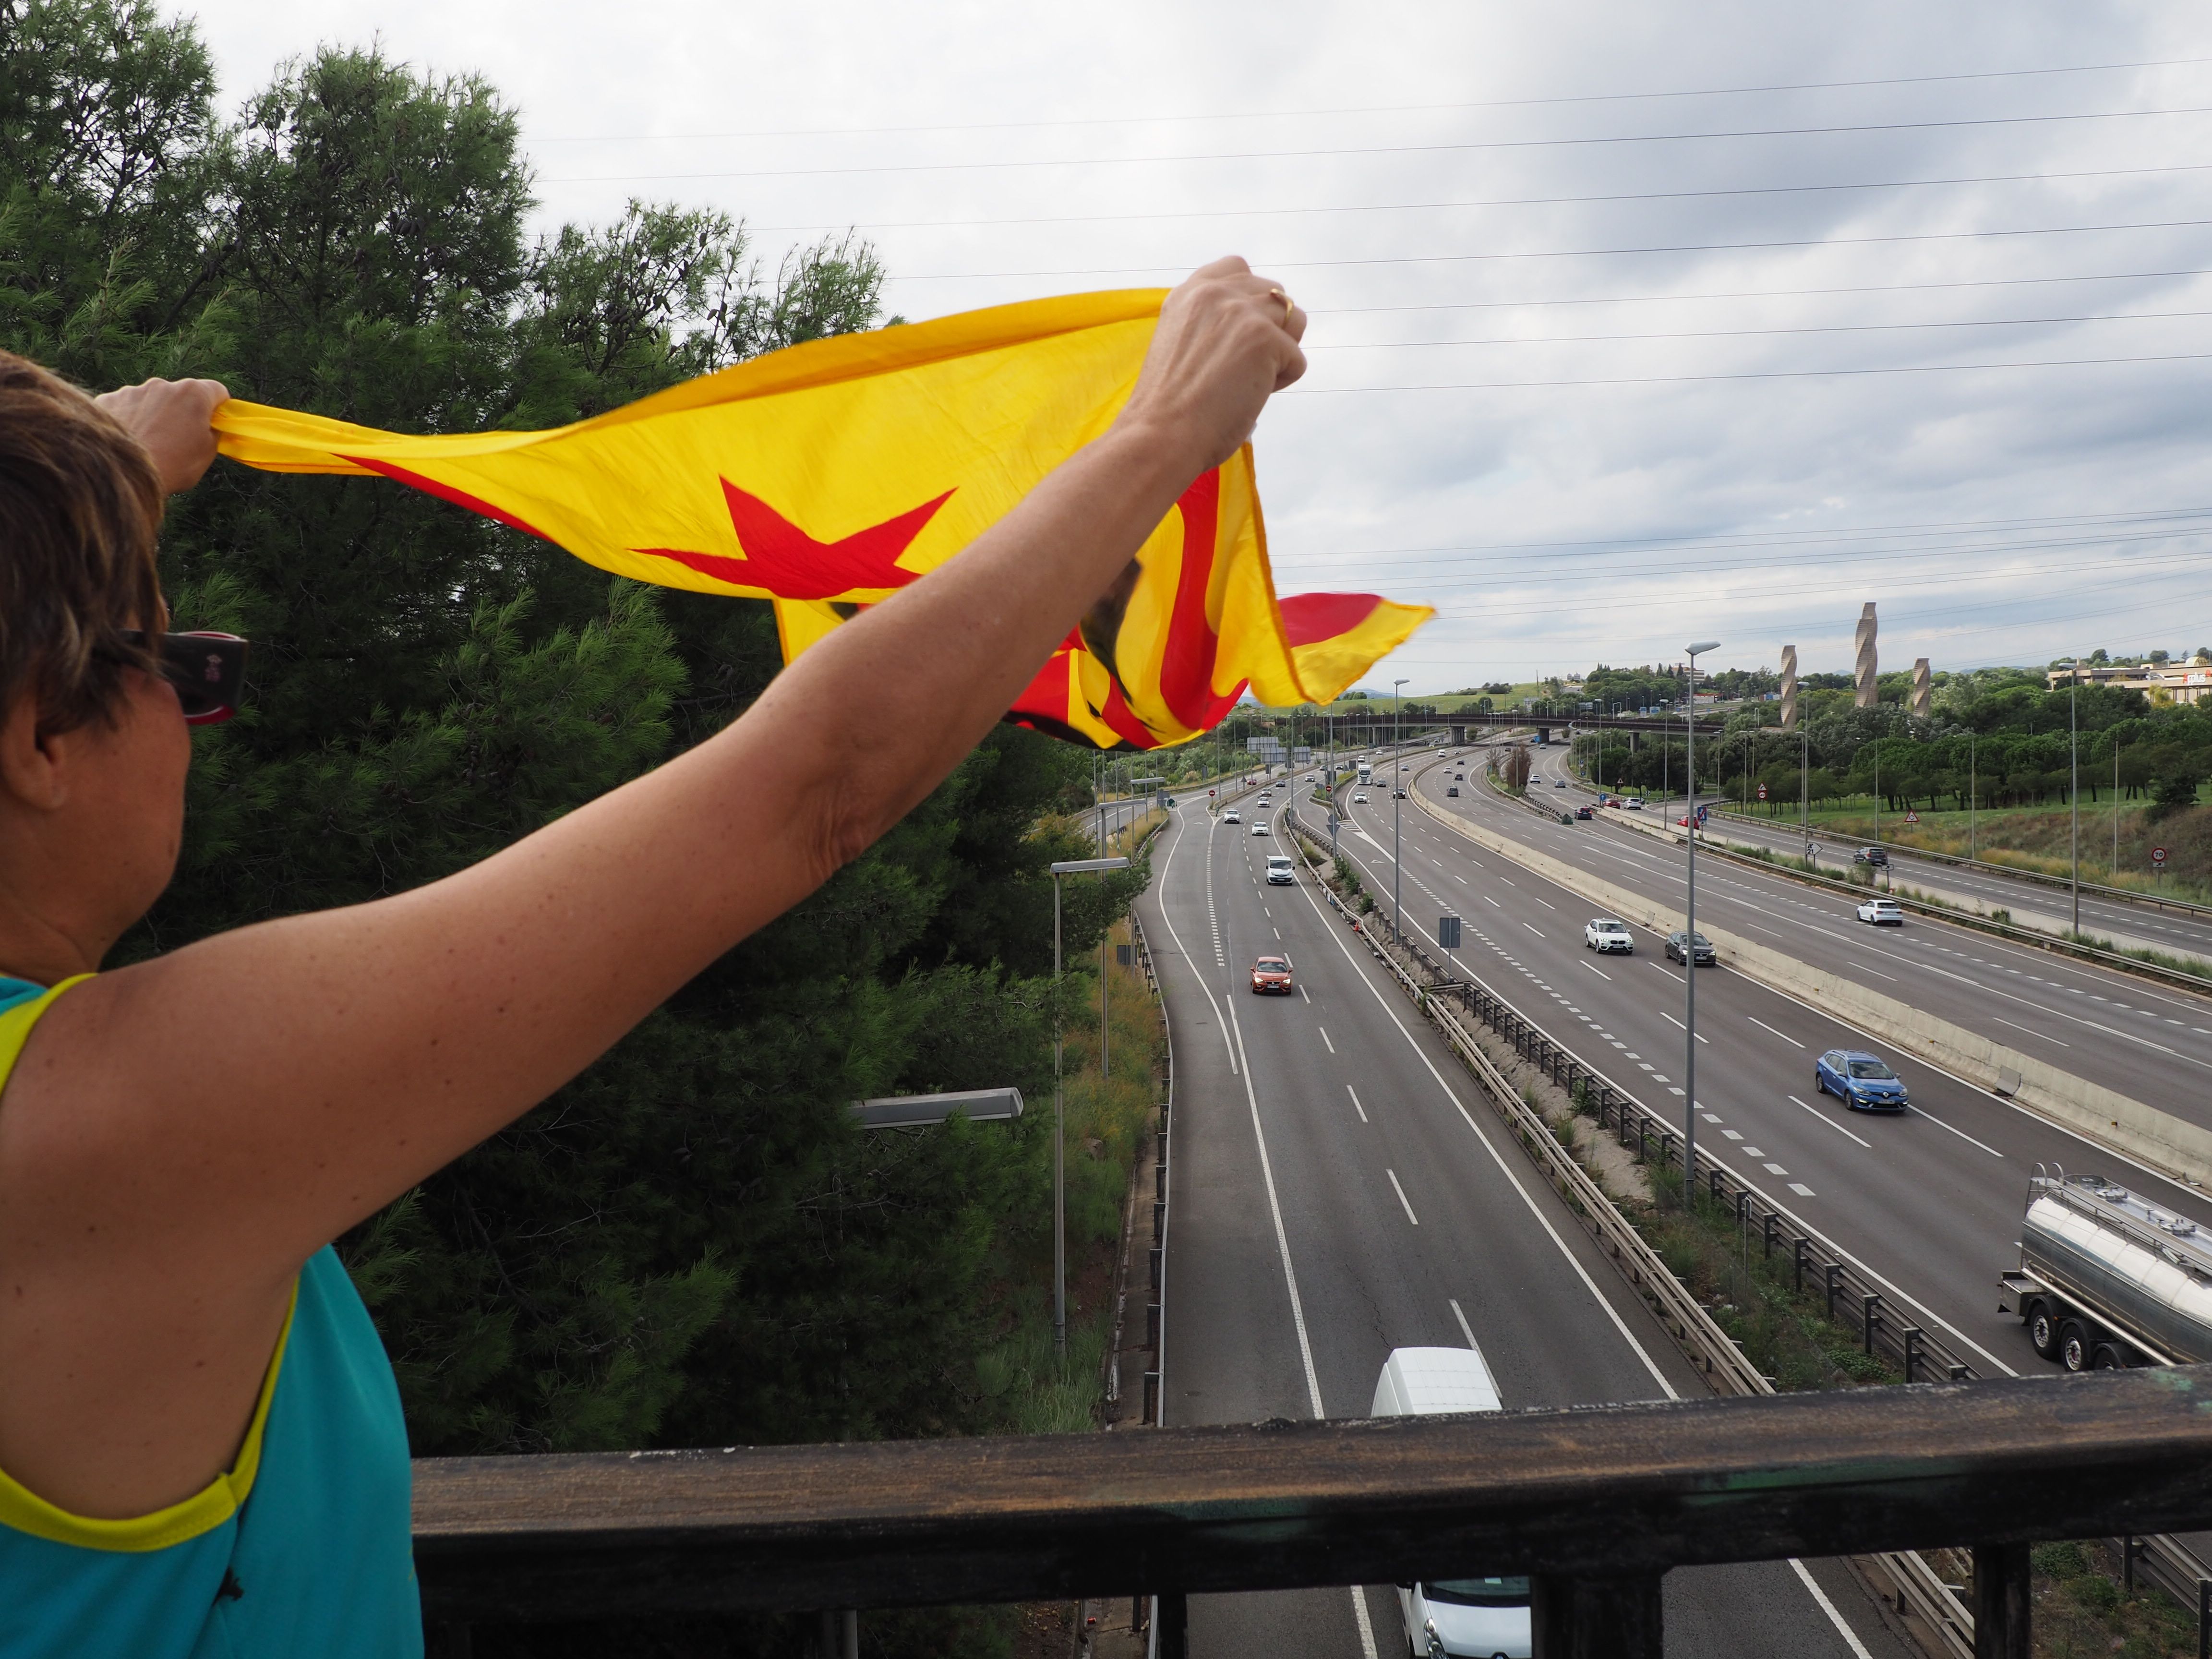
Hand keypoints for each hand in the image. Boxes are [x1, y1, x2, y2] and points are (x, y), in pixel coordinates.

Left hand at [93, 376, 230, 493]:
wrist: (124, 472)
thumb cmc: (173, 464)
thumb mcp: (207, 453)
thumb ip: (213, 433)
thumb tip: (210, 427)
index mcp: (193, 394)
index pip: (216, 391)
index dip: (218, 407)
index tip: (214, 423)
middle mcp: (162, 385)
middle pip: (180, 394)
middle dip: (182, 411)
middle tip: (180, 438)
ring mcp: (132, 391)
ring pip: (151, 401)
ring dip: (154, 415)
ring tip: (151, 442)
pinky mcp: (109, 400)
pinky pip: (126, 408)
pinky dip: (130, 420)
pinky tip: (131, 441)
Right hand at [1115, 257, 1306, 473]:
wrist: (1160, 435)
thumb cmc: (1170, 408)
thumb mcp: (1182, 344)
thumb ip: (1211, 323)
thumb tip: (1260, 329)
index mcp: (1190, 292)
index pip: (1238, 269)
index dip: (1250, 303)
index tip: (1235, 339)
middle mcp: (1215, 292)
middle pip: (1275, 295)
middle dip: (1271, 330)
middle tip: (1240, 370)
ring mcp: (1241, 311)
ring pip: (1294, 320)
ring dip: (1281, 353)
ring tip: (1247, 381)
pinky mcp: (1264, 337)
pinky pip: (1297, 360)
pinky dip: (1282, 383)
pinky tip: (1248, 396)